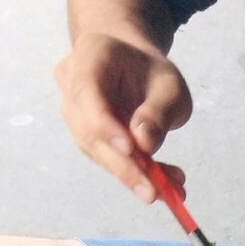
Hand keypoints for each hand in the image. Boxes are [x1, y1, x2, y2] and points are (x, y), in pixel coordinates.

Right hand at [55, 31, 193, 200]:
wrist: (133, 68)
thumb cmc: (151, 72)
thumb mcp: (169, 85)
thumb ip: (158, 111)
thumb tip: (144, 143)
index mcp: (91, 55)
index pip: (87, 91)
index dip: (105, 124)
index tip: (130, 150)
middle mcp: (72, 84)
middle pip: (89, 130)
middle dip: (124, 165)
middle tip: (154, 191)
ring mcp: (74, 112)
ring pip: (97, 151)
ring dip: (133, 175)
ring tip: (172, 189)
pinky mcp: (85, 137)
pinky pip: (107, 159)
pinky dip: (137, 175)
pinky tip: (166, 186)